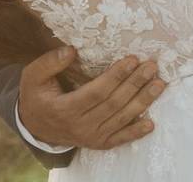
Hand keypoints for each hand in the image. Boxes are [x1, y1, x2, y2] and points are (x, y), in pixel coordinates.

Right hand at [18, 46, 166, 149]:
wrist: (35, 127)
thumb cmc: (37, 96)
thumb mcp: (33, 77)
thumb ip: (49, 63)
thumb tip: (71, 50)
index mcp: (65, 109)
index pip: (97, 92)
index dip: (116, 76)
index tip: (132, 59)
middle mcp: (80, 126)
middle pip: (114, 104)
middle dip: (135, 84)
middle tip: (152, 67)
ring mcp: (91, 137)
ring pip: (121, 119)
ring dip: (142, 102)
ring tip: (159, 84)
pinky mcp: (99, 143)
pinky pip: (120, 139)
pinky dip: (136, 132)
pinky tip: (151, 124)